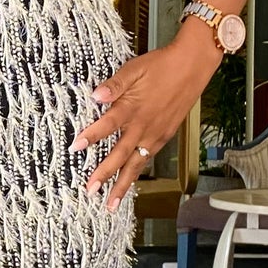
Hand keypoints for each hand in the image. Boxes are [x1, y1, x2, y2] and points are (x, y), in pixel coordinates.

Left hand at [73, 23, 224, 209]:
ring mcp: (156, 134)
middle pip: (120, 154)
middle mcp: (144, 126)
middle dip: (104, 174)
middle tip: (90, 190)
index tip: (75, 147)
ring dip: (123, 184)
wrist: (192, 66)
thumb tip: (95, 95)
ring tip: (111, 202)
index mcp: (133, 108)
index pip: (107, 125)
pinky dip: (138, 172)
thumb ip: (114, 84)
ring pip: (136, 164)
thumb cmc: (162, 65)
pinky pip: (148, 159)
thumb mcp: (134, 69)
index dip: (91, 136)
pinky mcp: (165, 136)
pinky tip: (130, 181)